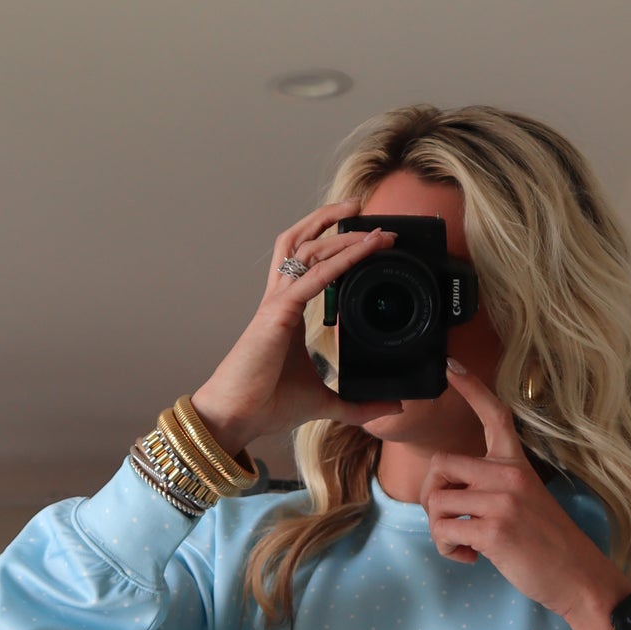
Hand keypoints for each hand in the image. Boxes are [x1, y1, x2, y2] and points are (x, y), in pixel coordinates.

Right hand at [190, 202, 405, 455]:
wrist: (237, 417)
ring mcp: (277, 302)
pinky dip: (340, 261)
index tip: (368, 239)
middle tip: (368, 213)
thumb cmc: (267, 403)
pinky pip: (313, 278)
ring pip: (307, 249)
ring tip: (370, 224)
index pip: (309, 262)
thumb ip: (357, 404)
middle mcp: (280, 298)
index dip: (335, 244)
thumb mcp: (324, 402)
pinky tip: (363, 250)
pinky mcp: (278, 313)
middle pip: (302, 241)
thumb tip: (392, 408)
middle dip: (333, 221)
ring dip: (340, 233)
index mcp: (288, 309)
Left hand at [421, 365, 630, 629]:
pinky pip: (444, 532)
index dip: (471, 389)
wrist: (577, 577)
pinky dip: (448, 549)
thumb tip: (449, 490)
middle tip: (449, 519)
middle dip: (431, 495)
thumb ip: (492, 486)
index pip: (494, 415)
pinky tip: (470, 557)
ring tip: (462, 543)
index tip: (450, 366)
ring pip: (436, 502)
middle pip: (440, 465)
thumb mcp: (526, 500)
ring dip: (439, 530)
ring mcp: (502, 502)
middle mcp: (509, 476)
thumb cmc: (548, 543)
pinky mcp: (494, 531)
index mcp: (517, 465)